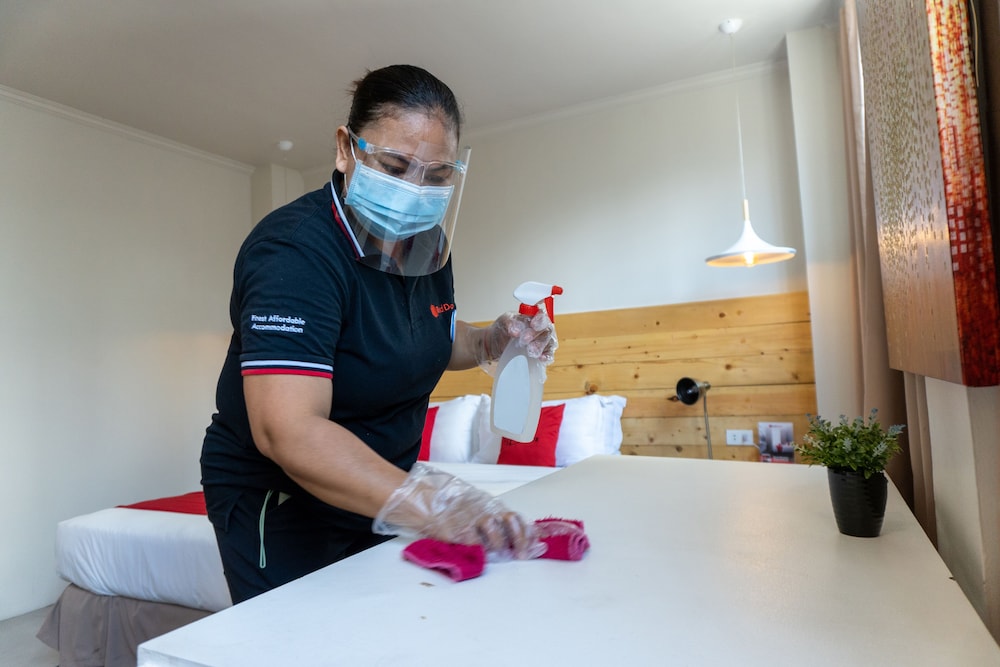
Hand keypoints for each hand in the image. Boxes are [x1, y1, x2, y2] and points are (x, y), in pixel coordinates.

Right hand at [373, 463, 541, 559]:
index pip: (514, 517)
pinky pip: (471, 541)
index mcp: (488, 504)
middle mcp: (481, 509)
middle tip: (520, 556)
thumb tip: (516, 534)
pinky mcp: (453, 529)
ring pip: (492, 531)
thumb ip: (491, 519)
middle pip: (509, 522)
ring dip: (499, 546)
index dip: (527, 532)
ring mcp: (467, 518)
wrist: (420, 498)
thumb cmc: (448, 505)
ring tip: (500, 555)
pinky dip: (477, 550)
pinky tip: (480, 555)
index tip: (536, 545)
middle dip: (519, 540)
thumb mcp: (474, 506)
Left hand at [477, 307, 558, 374]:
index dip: (540, 320)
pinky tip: (541, 358)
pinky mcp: (540, 353)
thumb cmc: (501, 330)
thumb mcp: (502, 322)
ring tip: (530, 352)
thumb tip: (517, 330)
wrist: (494, 345)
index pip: (542, 315)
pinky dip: (547, 356)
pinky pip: (548, 354)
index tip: (533, 325)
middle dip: (537, 336)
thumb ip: (510, 322)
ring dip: (541, 347)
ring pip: (550, 342)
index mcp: (532, 316)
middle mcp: (539, 328)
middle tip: (524, 341)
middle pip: (547, 330)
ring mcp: (541, 341)